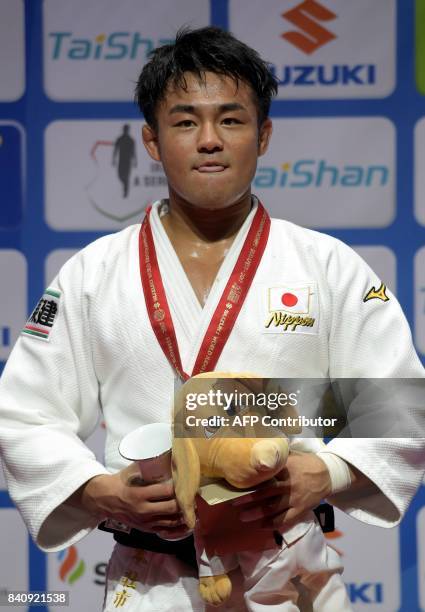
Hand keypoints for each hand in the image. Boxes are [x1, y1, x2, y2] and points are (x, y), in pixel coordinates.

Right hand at [67, 465, 190, 537]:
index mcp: (139, 494)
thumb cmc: (120, 482)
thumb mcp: (131, 472)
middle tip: (193, 493)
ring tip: (194, 506)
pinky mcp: (146, 529)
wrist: (104, 500)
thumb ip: (148, 467)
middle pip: (171, 507)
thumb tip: (166, 456)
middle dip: (185, 501)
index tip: (186, 480)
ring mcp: (145, 522)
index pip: (165, 491)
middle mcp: (142, 511)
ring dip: (184, 514)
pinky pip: (166, 531)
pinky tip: (187, 523)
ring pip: (171, 521)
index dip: (178, 486)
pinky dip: (178, 528)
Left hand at [232, 452, 331, 527]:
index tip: (238, 481)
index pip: (267, 474)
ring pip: (274, 508)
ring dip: (257, 514)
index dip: (252, 479)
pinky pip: (285, 519)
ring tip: (243, 517)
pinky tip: (261, 526)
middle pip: (267, 492)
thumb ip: (277, 455)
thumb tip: (259, 446)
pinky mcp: (301, 509)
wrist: (328, 474)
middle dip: (249, 499)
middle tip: (234, 503)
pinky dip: (273, 524)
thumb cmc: (305, 463)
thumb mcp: (292, 454)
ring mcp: (295, 498)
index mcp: (286, 468)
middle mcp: (289, 484)